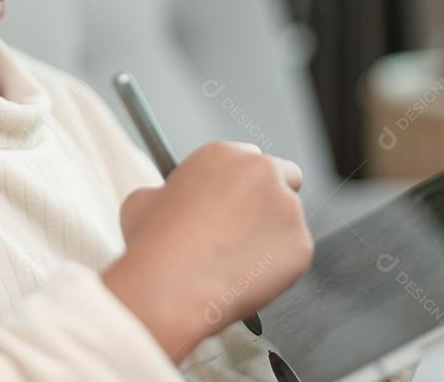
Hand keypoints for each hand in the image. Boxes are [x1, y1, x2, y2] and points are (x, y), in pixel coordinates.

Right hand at [101, 140, 313, 363]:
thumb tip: (167, 202)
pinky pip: (293, 255)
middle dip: (270, 198)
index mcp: (223, 155)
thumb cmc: (153, 246)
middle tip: (246, 227)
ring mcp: (286, 208)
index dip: (239, 183)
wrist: (169, 288)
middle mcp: (261, 172)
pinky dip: (277, 267)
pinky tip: (247, 277)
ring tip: (236, 262)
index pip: (247, 158)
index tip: (232, 201)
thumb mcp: (143, 202)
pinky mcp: (300, 245)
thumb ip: (166, 193)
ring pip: (289, 219)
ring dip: (271, 235)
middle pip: (284, 175)